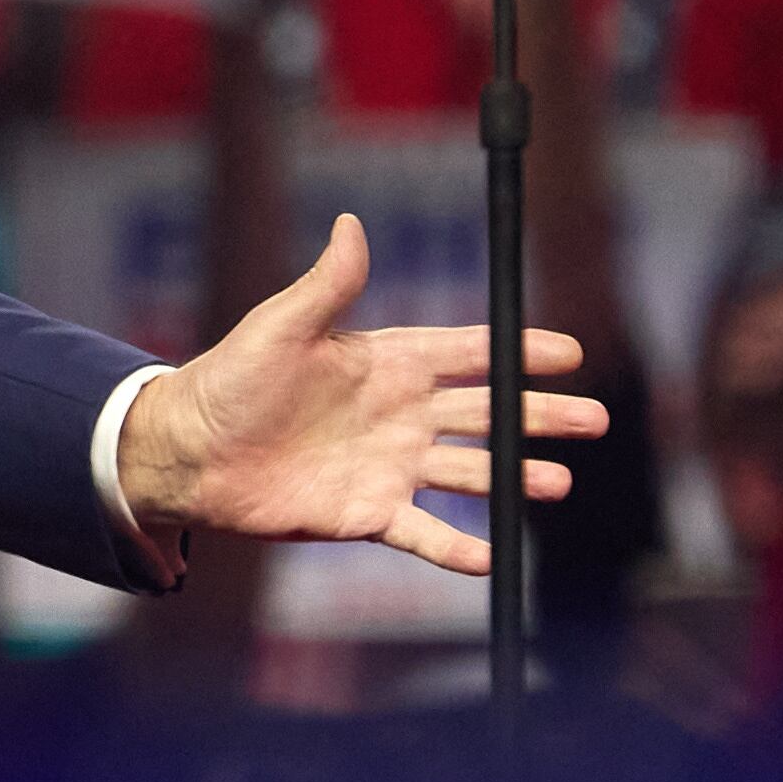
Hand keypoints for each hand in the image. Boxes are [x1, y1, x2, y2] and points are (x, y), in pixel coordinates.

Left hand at [114, 215, 611, 572]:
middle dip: (540, 416)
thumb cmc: (228, 381)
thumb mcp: (280, 327)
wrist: (187, 453)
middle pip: (487, 414)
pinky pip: (423, 533)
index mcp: (385, 363)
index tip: (569, 352)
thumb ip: (327, 285)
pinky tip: (494, 558)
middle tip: (594, 420)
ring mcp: (387, 466)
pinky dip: (458, 548)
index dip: (519, 352)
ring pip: (469, 473)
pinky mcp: (365, 513)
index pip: (468, 354)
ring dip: (515, 478)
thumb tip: (350, 223)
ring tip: (558, 483)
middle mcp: (398, 414)